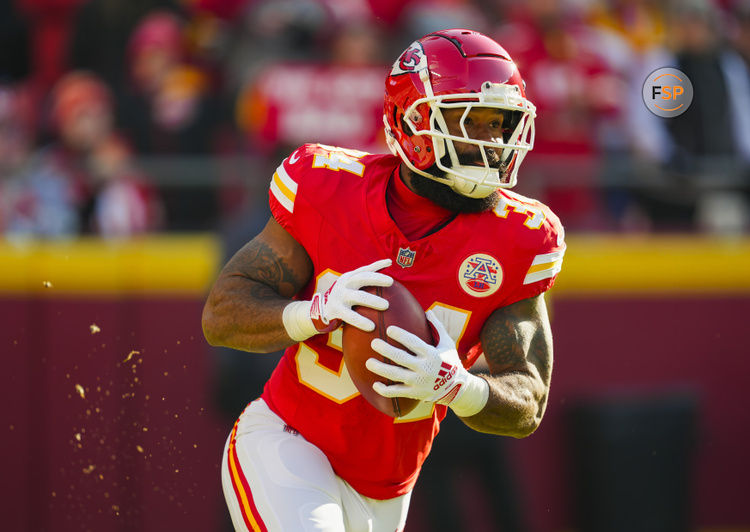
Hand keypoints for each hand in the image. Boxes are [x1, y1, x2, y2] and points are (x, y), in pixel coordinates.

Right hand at [310, 258, 392, 332]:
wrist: (321, 311)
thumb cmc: (343, 298)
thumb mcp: (351, 288)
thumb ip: (365, 282)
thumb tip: (388, 275)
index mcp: (349, 277)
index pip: (364, 269)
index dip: (377, 265)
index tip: (389, 262)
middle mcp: (344, 284)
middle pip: (362, 278)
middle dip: (376, 278)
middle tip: (390, 281)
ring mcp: (340, 296)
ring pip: (358, 297)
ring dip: (373, 300)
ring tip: (386, 305)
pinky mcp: (336, 310)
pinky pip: (351, 316)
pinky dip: (361, 321)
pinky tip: (371, 327)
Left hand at [366, 311, 488, 415]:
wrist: (458, 388)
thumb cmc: (450, 361)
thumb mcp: (447, 343)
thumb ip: (437, 327)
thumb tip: (427, 311)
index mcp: (432, 354)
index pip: (414, 343)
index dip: (401, 335)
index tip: (389, 329)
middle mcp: (425, 368)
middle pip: (401, 358)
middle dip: (386, 350)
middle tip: (373, 343)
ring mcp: (419, 382)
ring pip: (396, 376)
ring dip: (381, 369)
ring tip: (368, 362)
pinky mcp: (415, 393)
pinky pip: (398, 393)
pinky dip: (386, 390)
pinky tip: (375, 385)